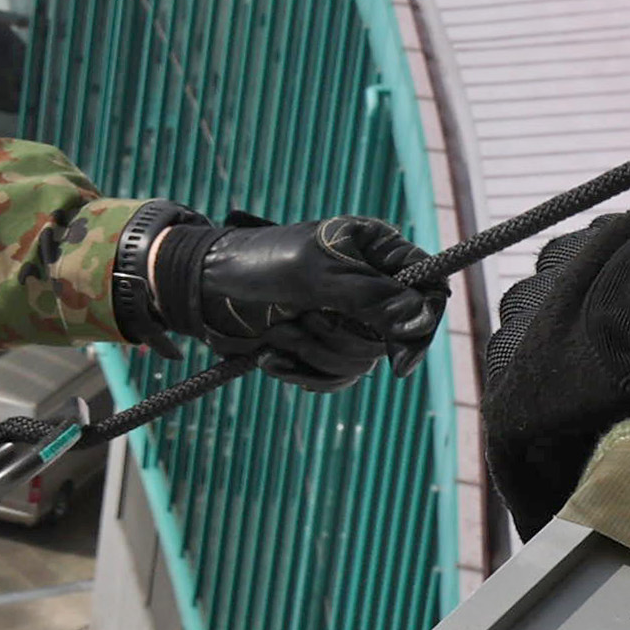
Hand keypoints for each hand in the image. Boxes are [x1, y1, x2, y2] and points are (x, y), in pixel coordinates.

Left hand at [122, 213, 446, 390]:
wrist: (200, 289)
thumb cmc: (257, 265)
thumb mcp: (316, 276)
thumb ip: (373, 298)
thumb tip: (424, 322)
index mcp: (376, 251)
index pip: (428, 290)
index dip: (421, 328)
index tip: (398, 362)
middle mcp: (368, 284)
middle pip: (390, 337)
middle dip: (338, 336)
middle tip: (303, 316)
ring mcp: (345, 316)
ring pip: (359, 361)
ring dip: (312, 352)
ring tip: (279, 329)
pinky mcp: (320, 344)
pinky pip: (333, 377)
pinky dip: (301, 372)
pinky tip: (271, 357)